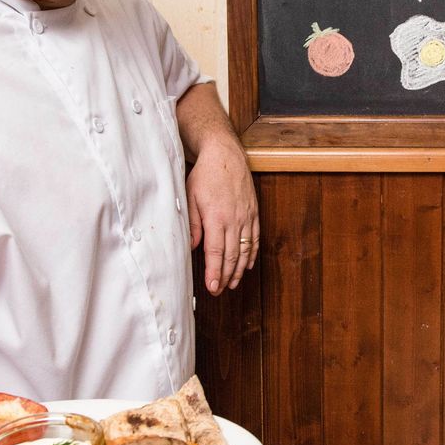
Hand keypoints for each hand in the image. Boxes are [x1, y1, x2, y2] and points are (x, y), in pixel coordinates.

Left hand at [186, 140, 258, 294]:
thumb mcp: (189, 197)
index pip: (216, 253)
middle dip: (226, 277)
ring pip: (245, 250)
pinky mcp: (254, 213)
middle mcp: (234, 220)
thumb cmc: (205, 175)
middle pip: (232, 256)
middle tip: (219, 290)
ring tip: (233, 284)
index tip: (212, 287)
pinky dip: (251, 254)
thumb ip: (192, 224)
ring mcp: (246, 217)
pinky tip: (247, 265)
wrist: (225, 154)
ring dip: (239, 270)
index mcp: (217, 218)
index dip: (215, 273)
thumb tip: (192, 247)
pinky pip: (255, 239)